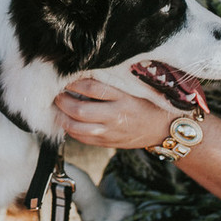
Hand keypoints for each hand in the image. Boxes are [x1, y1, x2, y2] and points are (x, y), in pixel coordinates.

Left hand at [54, 77, 172, 148]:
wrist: (163, 128)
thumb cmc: (147, 103)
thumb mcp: (133, 88)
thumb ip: (110, 85)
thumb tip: (81, 77)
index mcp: (123, 97)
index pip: (92, 88)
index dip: (75, 83)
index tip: (66, 78)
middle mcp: (116, 115)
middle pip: (80, 110)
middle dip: (63, 102)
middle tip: (56, 94)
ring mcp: (112, 132)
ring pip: (78, 128)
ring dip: (63, 118)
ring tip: (57, 110)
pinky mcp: (108, 143)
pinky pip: (83, 139)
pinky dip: (71, 130)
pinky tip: (67, 123)